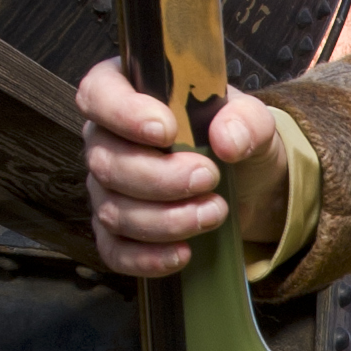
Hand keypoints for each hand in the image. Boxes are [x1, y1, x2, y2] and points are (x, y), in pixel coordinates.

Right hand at [75, 55, 287, 279]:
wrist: (245, 183)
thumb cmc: (233, 137)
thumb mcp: (251, 120)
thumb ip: (245, 120)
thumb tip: (226, 140)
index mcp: (127, 92)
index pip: (99, 94)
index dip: (124, 114)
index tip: (166, 131)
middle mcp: (105, 139)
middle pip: (106, 162)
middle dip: (159, 178)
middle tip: (209, 178)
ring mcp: (105, 188)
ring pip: (113, 210)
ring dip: (165, 219)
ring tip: (213, 212)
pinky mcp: (115, 230)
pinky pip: (114, 250)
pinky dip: (147, 257)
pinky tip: (182, 254)